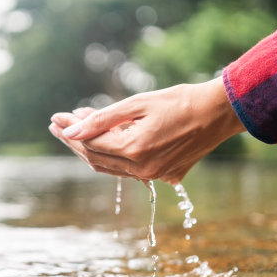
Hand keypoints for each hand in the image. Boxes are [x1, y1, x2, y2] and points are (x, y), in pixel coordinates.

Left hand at [48, 77, 245, 184]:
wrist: (220, 112)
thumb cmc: (180, 100)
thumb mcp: (138, 103)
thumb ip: (102, 119)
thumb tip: (70, 129)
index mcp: (135, 150)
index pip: (90, 144)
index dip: (70, 131)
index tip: (56, 117)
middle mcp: (143, 169)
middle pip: (96, 158)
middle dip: (74, 141)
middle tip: (58, 125)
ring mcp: (155, 176)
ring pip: (111, 167)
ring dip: (92, 149)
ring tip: (77, 130)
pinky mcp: (166, 175)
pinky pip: (130, 169)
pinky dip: (115, 155)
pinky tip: (107, 139)